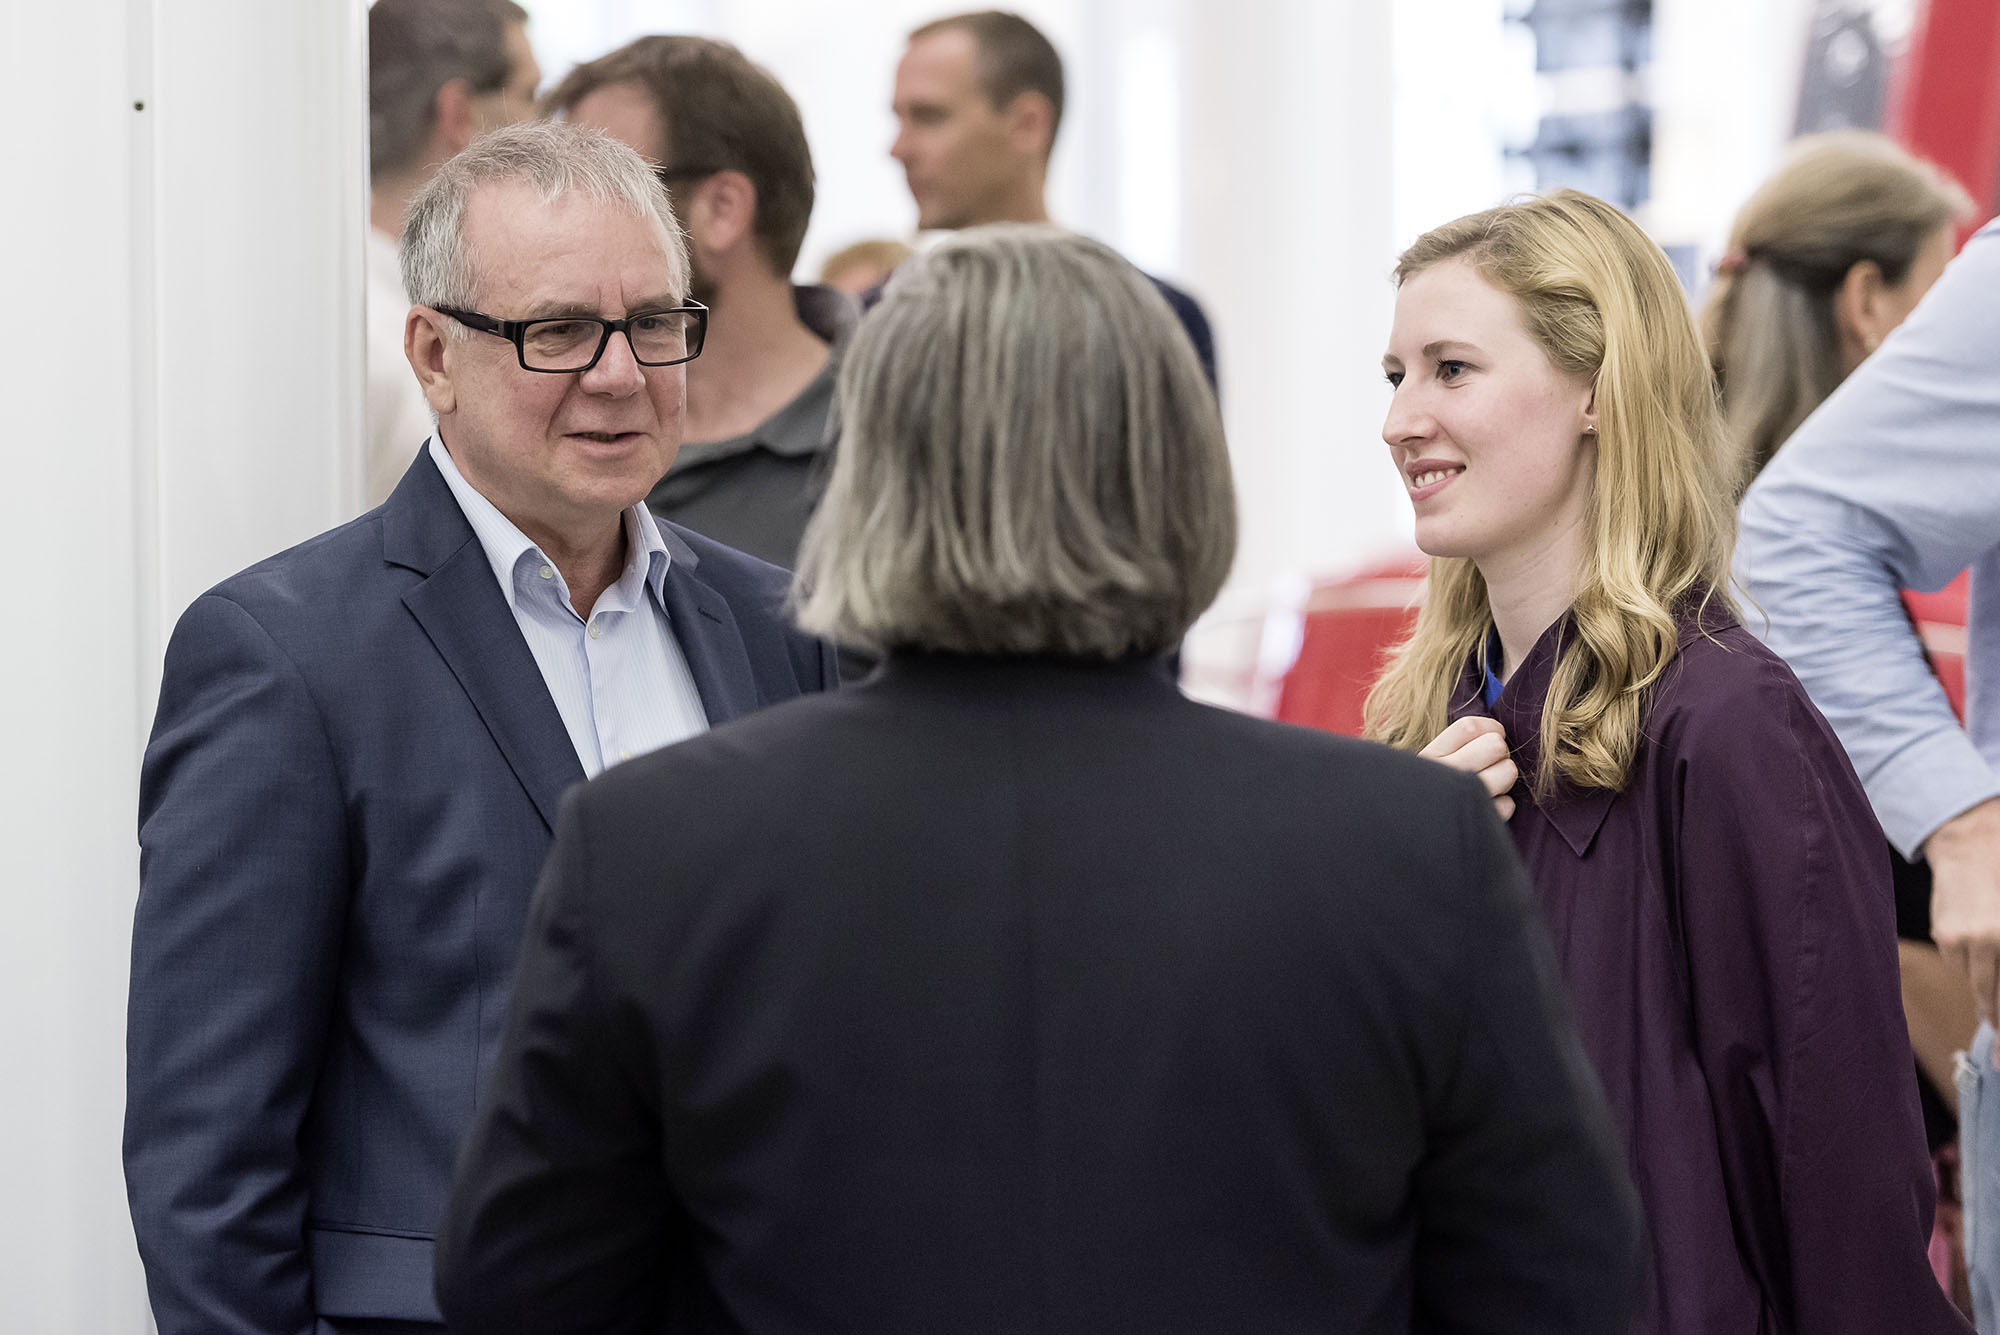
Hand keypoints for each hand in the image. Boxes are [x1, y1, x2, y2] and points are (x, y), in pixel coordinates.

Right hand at [1419, 716, 1518, 821]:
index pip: (1470, 727)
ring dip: (1504, 778)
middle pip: (1495, 745)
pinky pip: (1508, 803)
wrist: (1404, 836)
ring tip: (1489, 786)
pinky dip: (1501, 806)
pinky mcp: (1477, 823)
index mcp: (1431, 756)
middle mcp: (1444, 774)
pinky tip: (1484, 808)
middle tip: (1490, 764)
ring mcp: (1461, 800)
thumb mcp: (1428, 764)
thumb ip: (1454, 744)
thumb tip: (1498, 732)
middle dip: (1499, 752)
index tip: (1491, 736)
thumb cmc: (1427, 794)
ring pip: (1508, 771)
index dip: (1490, 728)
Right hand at [1925, 797, 1999, 1033]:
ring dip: (1988, 988)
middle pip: (1997, 1001)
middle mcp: (1995, 941)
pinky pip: (1959, 965)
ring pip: (1980, 985)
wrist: (1976, 840)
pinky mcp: (1946, 935)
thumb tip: (1997, 1006)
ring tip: (1991, 955)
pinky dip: (1970, 961)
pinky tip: (1977, 936)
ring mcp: (1968, 940)